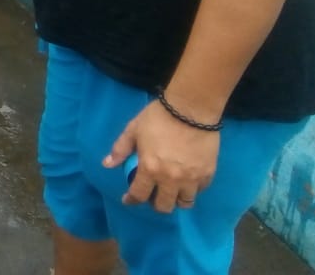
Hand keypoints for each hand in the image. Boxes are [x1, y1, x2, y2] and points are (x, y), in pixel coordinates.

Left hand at [103, 97, 219, 213]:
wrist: (191, 109)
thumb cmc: (158, 117)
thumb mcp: (134, 129)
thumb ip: (120, 149)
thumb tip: (107, 164)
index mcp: (150, 169)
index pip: (139, 195)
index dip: (132, 200)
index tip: (129, 199)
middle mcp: (171, 179)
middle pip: (164, 206)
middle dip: (155, 203)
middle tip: (152, 194)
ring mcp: (191, 179)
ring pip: (184, 203)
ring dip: (176, 199)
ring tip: (171, 190)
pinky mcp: (207, 174)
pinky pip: (199, 191)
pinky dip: (192, 189)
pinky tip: (187, 180)